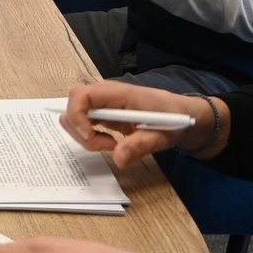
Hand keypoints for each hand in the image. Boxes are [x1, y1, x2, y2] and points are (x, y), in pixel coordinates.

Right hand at [58, 81, 228, 167]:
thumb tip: (118, 159)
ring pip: (74, 117)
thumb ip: (139, 145)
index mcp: (118, 92)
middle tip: (107, 146)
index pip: (80, 95)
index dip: (76, 116)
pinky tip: (109, 142)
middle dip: (80, 131)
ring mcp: (101, 103)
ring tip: (111, 145)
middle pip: (72, 107)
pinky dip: (89, 136)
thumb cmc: (172, 119)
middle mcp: (104, 95)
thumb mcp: (161, 135)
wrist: (180, 115)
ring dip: (85, 136)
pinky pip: (83, 123)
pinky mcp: (102, 113)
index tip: (89, 136)